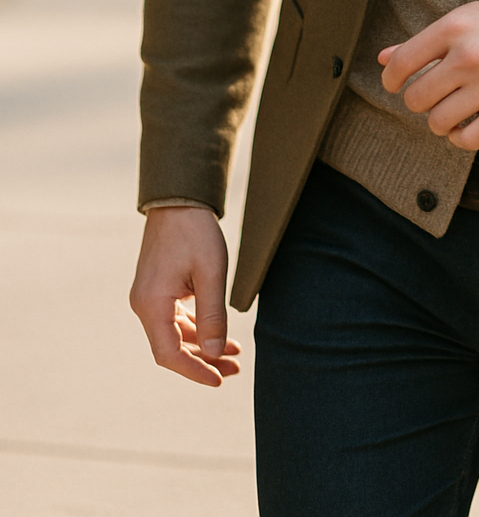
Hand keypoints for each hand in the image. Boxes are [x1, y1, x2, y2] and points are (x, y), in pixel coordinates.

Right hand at [130, 207, 241, 386]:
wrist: (180, 199)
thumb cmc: (196, 232)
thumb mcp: (211, 273)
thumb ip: (213, 315)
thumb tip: (215, 353)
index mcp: (151, 304)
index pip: (169, 354)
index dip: (194, 371)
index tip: (219, 379)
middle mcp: (144, 305)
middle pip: (172, 347)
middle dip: (204, 360)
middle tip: (234, 368)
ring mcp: (149, 297)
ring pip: (175, 334)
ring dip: (203, 345)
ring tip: (233, 353)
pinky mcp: (157, 289)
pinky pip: (175, 318)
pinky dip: (196, 328)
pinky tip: (217, 334)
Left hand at [378, 0, 478, 149]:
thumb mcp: (466, 19)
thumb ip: (424, 41)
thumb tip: (384, 58)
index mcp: (455, 27)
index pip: (401, 63)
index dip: (392, 80)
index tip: (397, 85)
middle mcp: (469, 55)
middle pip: (416, 98)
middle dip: (419, 101)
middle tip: (433, 96)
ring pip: (438, 122)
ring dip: (439, 121)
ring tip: (451, 110)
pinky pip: (467, 140)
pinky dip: (459, 138)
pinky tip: (465, 126)